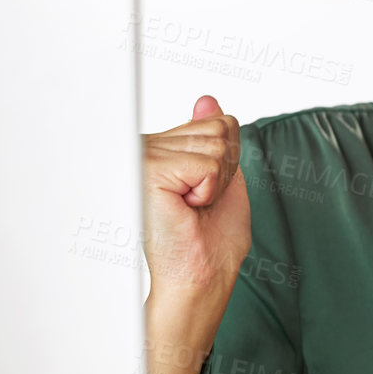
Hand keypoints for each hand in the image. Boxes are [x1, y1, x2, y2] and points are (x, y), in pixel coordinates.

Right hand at [141, 95, 250, 300]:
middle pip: (220, 128)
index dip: (228, 161)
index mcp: (161, 146)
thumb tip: (207, 99)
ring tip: (191, 206)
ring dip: (216, 183)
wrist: (201, 274)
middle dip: (224, 170)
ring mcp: (144, 155)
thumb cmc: (210, 237)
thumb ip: (215, 136)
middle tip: (199, 202)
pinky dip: (209, 191)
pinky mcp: (149, 169)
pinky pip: (209, 164)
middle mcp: (145, 146)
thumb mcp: (222, 176)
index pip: (218, 122)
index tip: (205, 191)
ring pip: (217, 145)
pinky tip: (185, 207)